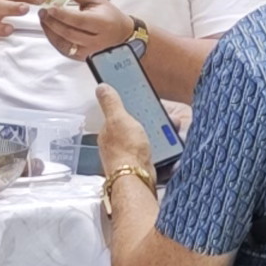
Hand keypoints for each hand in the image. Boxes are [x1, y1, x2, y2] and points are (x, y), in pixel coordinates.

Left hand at [37, 0, 138, 60]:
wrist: (120, 34)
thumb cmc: (108, 14)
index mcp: (102, 23)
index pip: (79, 20)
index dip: (62, 15)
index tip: (49, 7)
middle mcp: (96, 41)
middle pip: (69, 33)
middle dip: (52, 22)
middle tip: (42, 11)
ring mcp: (88, 52)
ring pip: (64, 44)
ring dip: (50, 31)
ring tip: (43, 19)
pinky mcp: (81, 58)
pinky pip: (64, 50)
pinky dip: (53, 39)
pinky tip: (49, 29)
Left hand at [91, 83, 160, 202]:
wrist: (137, 178)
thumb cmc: (126, 150)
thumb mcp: (118, 119)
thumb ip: (111, 102)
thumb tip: (101, 87)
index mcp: (107, 131)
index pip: (116, 114)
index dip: (128, 107)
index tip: (141, 102)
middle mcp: (113, 145)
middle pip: (130, 127)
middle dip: (144, 121)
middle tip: (158, 117)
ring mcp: (126, 155)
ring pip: (141, 138)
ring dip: (152, 134)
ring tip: (164, 130)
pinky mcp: (138, 165)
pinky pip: (148, 151)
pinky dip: (156, 146)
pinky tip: (162, 145)